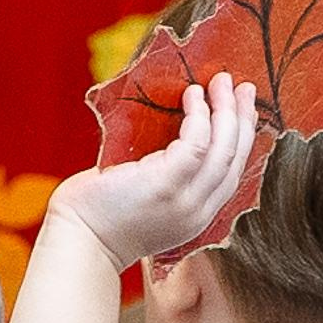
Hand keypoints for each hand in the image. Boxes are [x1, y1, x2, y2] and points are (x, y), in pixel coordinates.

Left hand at [55, 74, 258, 273]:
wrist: (79, 241)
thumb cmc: (100, 217)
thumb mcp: (147, 201)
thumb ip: (167, 179)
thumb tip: (173, 137)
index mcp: (195, 216)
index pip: (231, 174)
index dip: (241, 139)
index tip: (243, 111)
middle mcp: (197, 212)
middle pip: (235, 159)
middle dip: (242, 118)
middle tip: (241, 86)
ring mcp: (185, 200)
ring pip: (223, 148)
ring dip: (227, 110)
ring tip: (221, 81)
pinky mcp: (167, 184)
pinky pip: (197, 141)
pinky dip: (199, 114)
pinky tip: (192, 95)